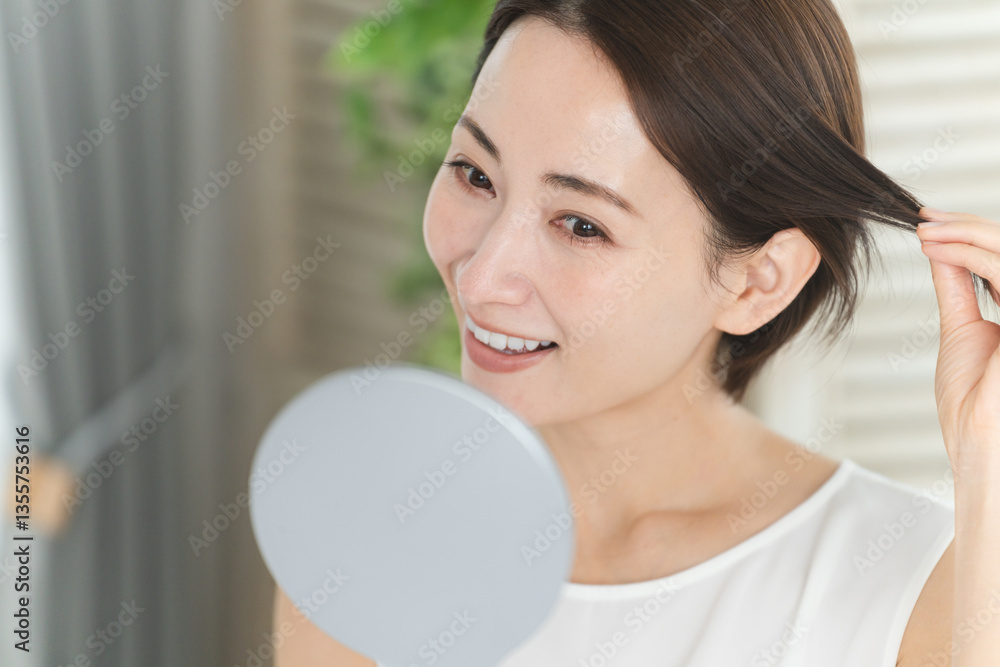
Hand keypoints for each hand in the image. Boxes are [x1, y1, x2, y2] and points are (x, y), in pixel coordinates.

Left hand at [916, 207, 999, 481]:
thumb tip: (940, 251)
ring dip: (964, 233)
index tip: (931, 221)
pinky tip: (935, 249)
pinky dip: (967, 254)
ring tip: (923, 232)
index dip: (973, 232)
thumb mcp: (963, 330)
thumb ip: (958, 288)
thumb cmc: (973, 405)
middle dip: (967, 225)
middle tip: (924, 218)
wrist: (981, 449)